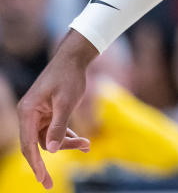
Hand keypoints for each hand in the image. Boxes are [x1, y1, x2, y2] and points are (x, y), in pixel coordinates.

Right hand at [18, 31, 97, 188]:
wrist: (74, 58)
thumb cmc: (69, 77)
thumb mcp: (66, 102)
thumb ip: (58, 127)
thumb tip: (49, 151)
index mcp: (27, 112)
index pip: (28, 145)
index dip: (35, 165)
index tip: (44, 180)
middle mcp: (28, 114)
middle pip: (39, 143)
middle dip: (58, 152)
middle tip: (78, 157)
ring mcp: (37, 114)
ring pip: (48, 138)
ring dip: (67, 142)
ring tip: (87, 144)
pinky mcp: (47, 112)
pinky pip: (53, 131)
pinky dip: (67, 136)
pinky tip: (82, 141)